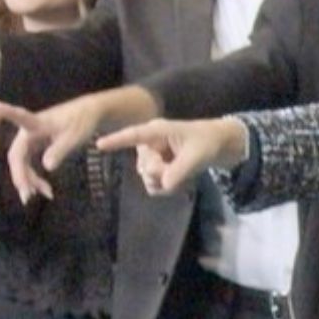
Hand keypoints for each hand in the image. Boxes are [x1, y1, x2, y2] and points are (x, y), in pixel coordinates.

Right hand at [0, 90, 145, 202]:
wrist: (90, 114)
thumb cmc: (81, 121)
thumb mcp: (73, 137)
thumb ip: (59, 150)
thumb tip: (47, 167)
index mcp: (37, 123)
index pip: (20, 117)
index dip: (6, 111)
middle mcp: (29, 131)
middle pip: (17, 155)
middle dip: (21, 175)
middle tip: (29, 196)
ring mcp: (31, 139)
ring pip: (22, 162)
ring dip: (29, 179)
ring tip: (44, 194)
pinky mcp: (35, 145)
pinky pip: (29, 164)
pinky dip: (34, 176)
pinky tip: (42, 190)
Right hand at [96, 114, 248, 197]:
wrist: (218, 146)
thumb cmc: (207, 142)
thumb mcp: (197, 155)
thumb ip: (179, 170)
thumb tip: (163, 185)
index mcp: (157, 131)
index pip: (134, 135)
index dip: (117, 140)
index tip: (99, 145)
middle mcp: (151, 144)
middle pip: (146, 167)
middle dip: (163, 173)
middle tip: (183, 167)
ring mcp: (152, 158)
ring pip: (149, 179)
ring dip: (166, 182)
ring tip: (185, 174)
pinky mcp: (157, 169)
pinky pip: (155, 186)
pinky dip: (168, 187)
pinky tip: (181, 180)